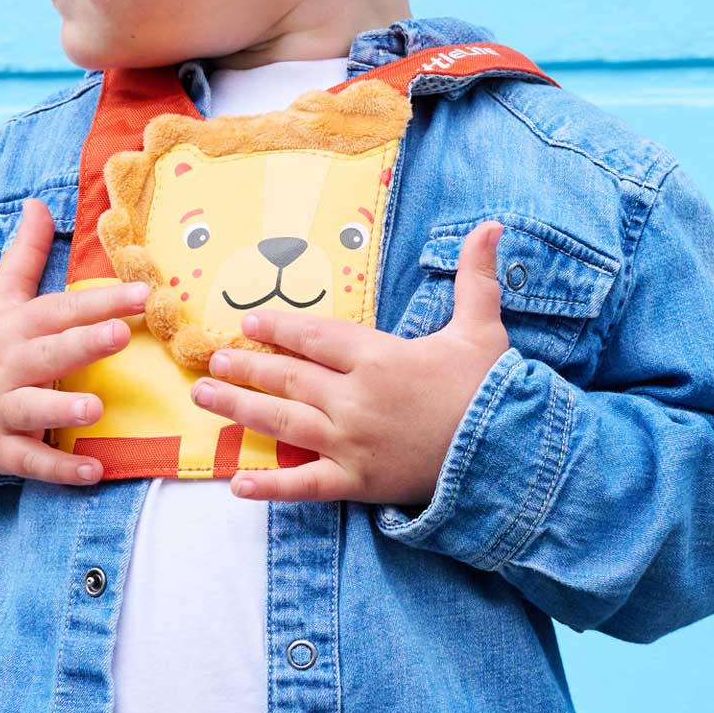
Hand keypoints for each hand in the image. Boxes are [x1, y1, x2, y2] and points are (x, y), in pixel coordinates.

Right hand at [0, 198, 149, 484]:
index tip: (142, 292)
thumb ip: (24, 253)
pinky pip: (29, 459)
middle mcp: (9, 364)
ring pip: (33, 407)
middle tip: (119, 334)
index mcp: (16, 325)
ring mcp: (2, 407)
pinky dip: (59, 468)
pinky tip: (93, 472)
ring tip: (95, 406)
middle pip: (49, 351)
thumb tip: (39, 203)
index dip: (100, 299)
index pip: (61, 309)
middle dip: (83, 343)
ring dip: (63, 407)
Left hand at [188, 221, 509, 505]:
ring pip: (283, 422)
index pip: (315, 337)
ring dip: (239, 409)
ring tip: (204, 398)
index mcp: (380, 357)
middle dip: (246, 367)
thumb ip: (475, 278)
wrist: (509, 455)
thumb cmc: (493, 389)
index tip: (250, 322)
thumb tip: (491, 226)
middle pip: (288, 377)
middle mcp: (356, 398)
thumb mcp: (484, 328)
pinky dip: (271, 487)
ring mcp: (352, 442)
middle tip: (212, 361)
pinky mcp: (356, 481)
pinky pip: (304, 485)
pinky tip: (237, 485)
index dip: (280, 328)